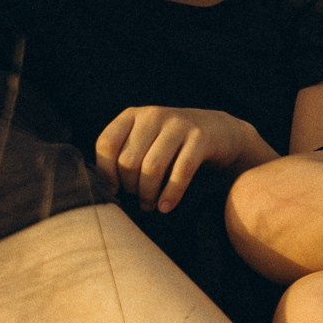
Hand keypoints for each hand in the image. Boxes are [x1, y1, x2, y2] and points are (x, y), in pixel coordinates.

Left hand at [94, 106, 263, 212]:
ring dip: (149, 193)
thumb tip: (103, 188)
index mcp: (132, 116)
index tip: (114, 191)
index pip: (106, 144)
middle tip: (138, 200)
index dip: (106, 172)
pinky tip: (165, 207)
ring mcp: (178, 125)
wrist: (219, 131)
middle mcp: (153, 116)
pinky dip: (171, 194)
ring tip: (150, 205)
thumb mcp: (145, 141)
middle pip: (129, 160)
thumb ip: (124, 155)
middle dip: (131, 187)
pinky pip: (181, 171)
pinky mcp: (200, 138)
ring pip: (152, 167)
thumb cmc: (172, 145)